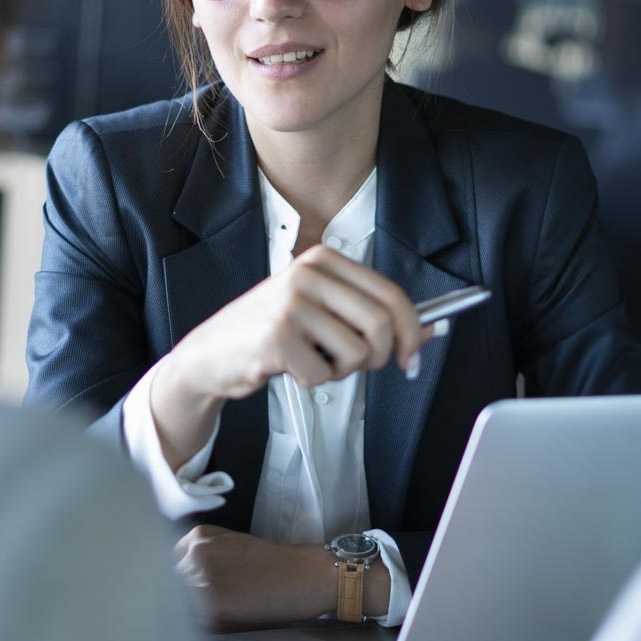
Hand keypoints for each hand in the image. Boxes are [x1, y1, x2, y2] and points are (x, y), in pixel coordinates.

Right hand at [151, 246, 428, 466]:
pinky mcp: (276, 336)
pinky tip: (290, 366)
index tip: (414, 356)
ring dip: (340, 370)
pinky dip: (312, 380)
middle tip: (361, 366)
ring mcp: (290, 303)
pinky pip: (322, 374)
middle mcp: (307, 274)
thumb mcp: (322, 311)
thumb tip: (429, 331)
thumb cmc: (270, 332)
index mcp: (323, 260)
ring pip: (356, 353)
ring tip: (312, 358)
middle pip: (381, 323)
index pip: (390, 294)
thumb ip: (369, 315)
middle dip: (381, 356)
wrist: (210, 354)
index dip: (413, 330)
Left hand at [173, 525, 334, 623]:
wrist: (304, 575)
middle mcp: (195, 554)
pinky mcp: (210, 604)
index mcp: (199, 537)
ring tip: (208, 617)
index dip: (172, 583)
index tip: (178, 594)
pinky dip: (197, 626)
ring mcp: (200, 578)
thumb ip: (200, 558)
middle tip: (193, 610)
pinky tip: (216, 623)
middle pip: (166, 584)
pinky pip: (190, 621)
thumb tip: (175, 583)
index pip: (165, 564)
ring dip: (183, 613)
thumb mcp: (231, 546)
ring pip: (174, 603)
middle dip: (174, 599)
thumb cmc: (275, 564)